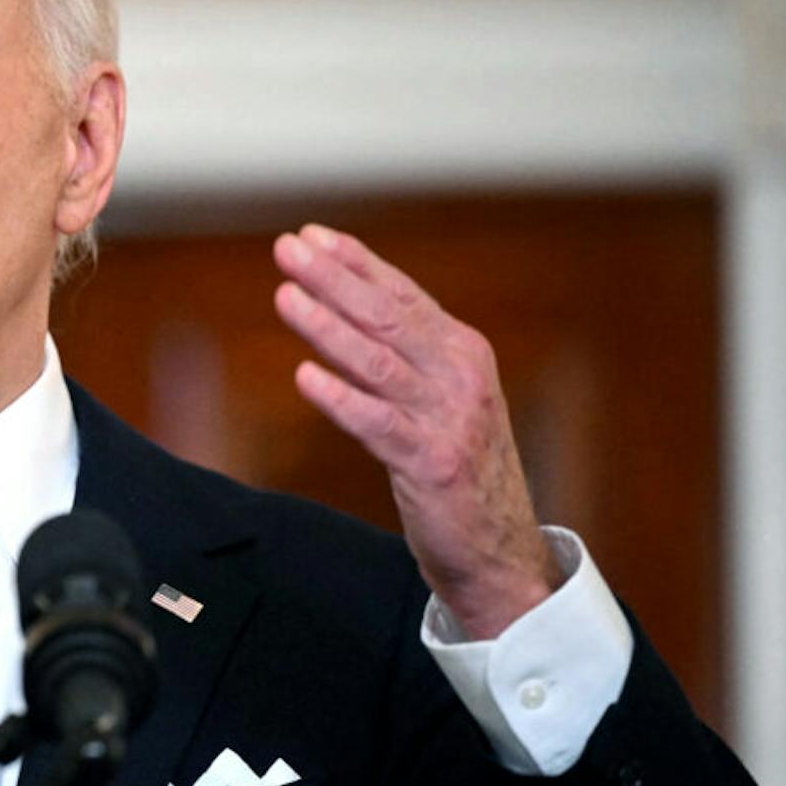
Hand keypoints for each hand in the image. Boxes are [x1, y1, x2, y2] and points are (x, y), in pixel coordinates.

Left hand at [272, 224, 557, 638]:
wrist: (499, 550)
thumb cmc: (461, 470)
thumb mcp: (440, 398)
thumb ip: (404, 356)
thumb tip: (347, 310)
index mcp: (461, 352)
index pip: (402, 295)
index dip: (356, 263)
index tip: (313, 235)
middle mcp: (459, 376)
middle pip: (387, 316)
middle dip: (334, 279)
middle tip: (288, 248)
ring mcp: (447, 419)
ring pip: (378, 361)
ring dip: (328, 326)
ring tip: (286, 296)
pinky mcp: (431, 464)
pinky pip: (377, 424)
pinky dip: (340, 398)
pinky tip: (305, 376)